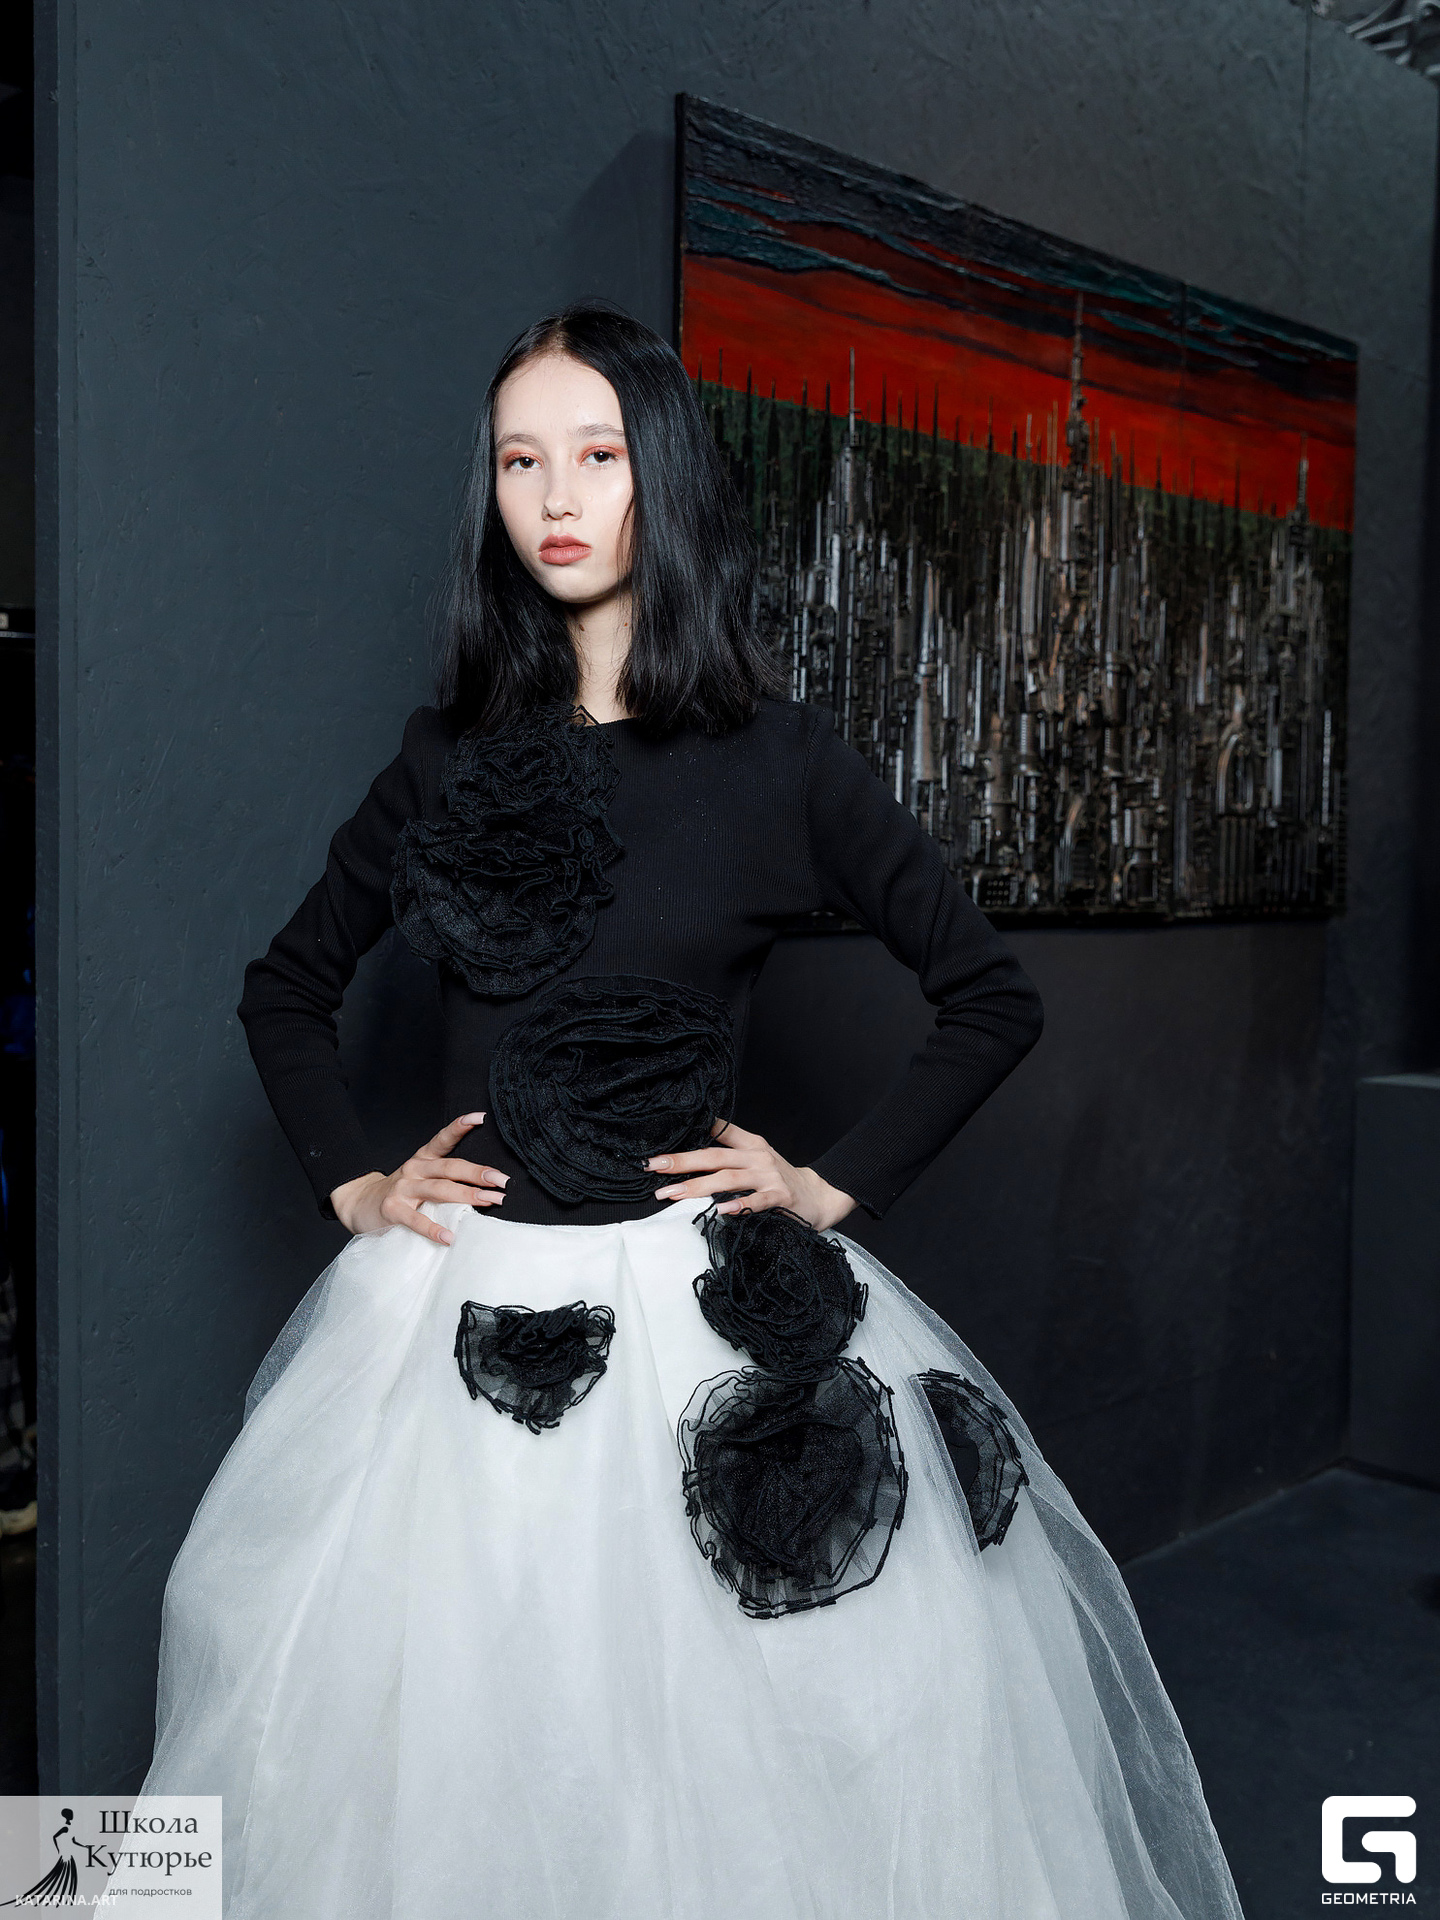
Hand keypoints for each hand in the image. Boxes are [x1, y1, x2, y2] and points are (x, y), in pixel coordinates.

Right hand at [330, 1114, 507, 1246]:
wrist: (359, 1203)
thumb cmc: (400, 1192)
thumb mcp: (420, 1177)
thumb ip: (445, 1179)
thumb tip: (486, 1188)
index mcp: (423, 1159)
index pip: (443, 1139)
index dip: (460, 1126)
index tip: (481, 1117)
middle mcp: (414, 1169)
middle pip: (450, 1167)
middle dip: (478, 1173)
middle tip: (502, 1180)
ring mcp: (403, 1188)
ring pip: (439, 1189)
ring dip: (466, 1196)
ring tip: (489, 1202)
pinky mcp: (392, 1209)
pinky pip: (416, 1219)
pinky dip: (434, 1229)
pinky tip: (449, 1237)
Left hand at [647, 1121, 855, 1229]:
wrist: (819, 1196)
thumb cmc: (780, 1179)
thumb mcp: (757, 1157)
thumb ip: (731, 1151)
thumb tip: (693, 1149)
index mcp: (750, 1144)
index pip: (716, 1133)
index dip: (688, 1133)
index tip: (659, 1142)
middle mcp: (757, 1157)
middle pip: (713, 1156)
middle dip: (681, 1161)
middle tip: (654, 1166)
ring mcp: (769, 1177)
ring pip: (727, 1178)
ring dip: (697, 1186)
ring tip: (672, 1194)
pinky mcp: (780, 1197)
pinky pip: (755, 1201)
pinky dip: (737, 1205)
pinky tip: (719, 1210)